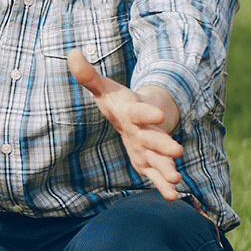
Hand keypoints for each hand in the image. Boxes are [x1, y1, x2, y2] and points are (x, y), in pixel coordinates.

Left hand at [67, 48, 184, 199]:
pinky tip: (173, 197)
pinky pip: (156, 175)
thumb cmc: (118, 102)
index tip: (160, 116)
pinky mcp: (147, 162)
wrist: (138, 115)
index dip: (148, 114)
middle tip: (178, 152)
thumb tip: (72, 53)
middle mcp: (144, 131)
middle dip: (165, 145)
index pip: (140, 112)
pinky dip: (163, 186)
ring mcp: (148, 147)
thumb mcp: (103, 88)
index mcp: (133, 112)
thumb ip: (87, 75)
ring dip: (167, 169)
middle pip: (154, 138)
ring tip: (177, 180)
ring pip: (158, 160)